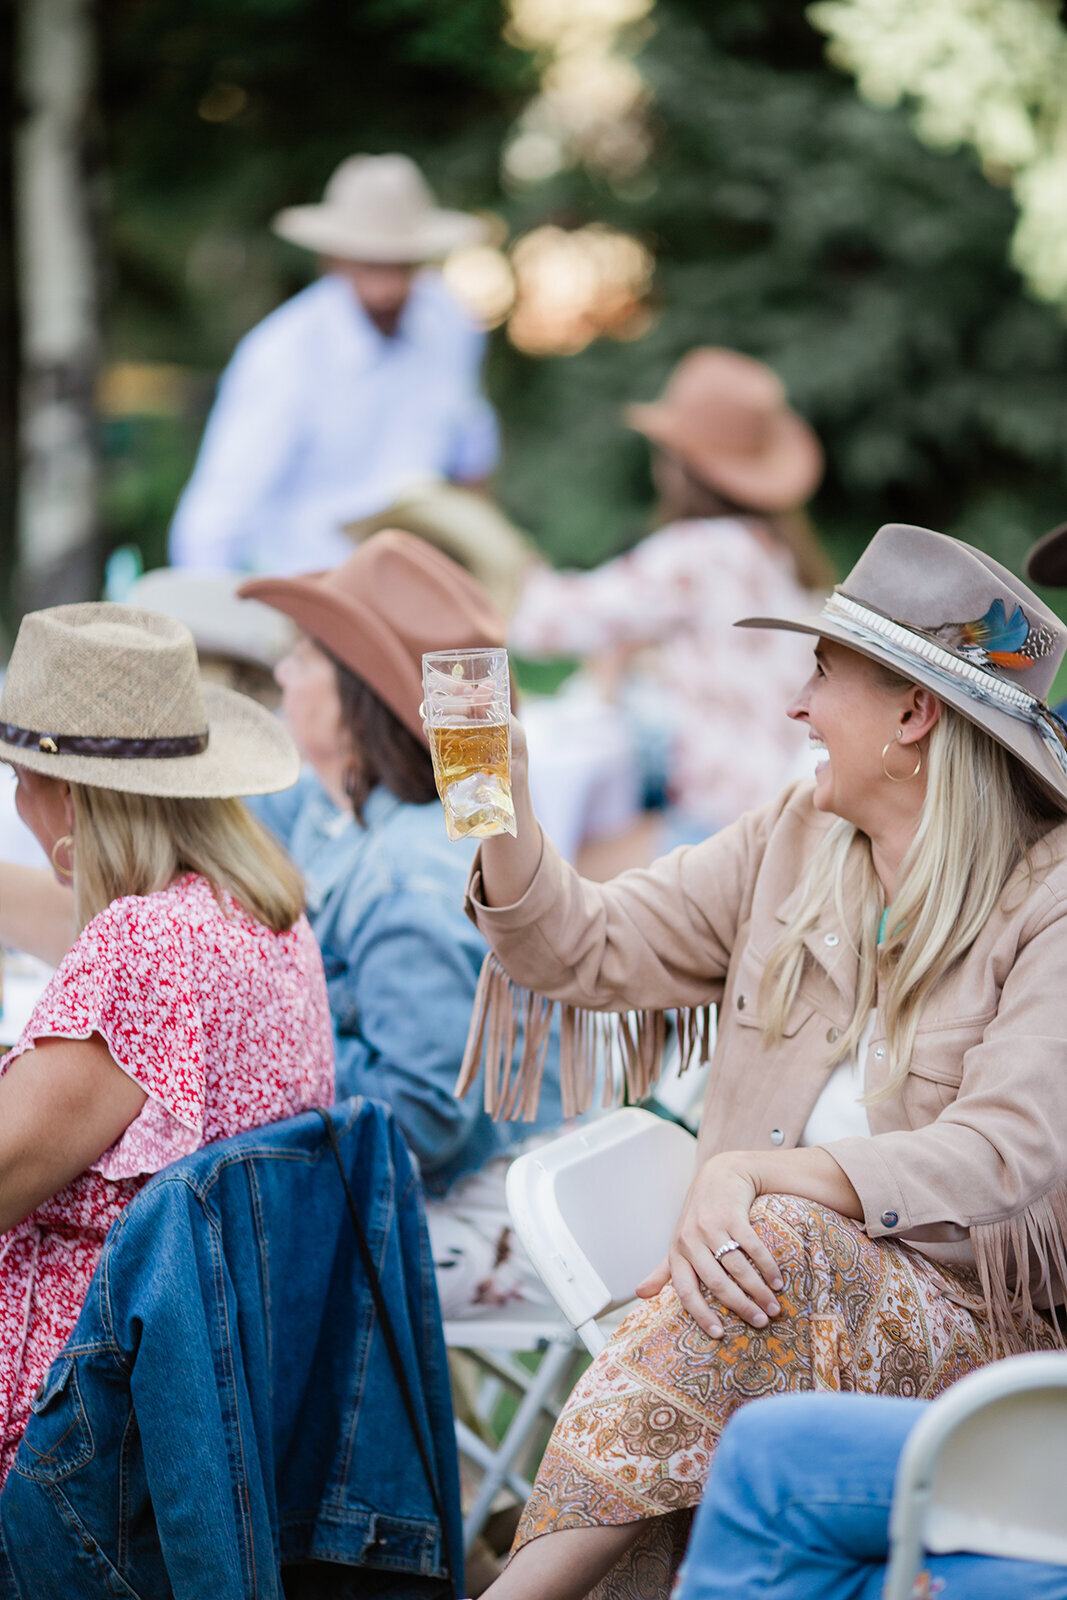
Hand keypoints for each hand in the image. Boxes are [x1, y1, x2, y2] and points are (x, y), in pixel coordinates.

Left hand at [637, 1153, 784, 1338]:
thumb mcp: (679, 1242)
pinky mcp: (733, 1215)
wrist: (720, 1174)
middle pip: (716, 1283)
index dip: (700, 1315)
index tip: (719, 1335)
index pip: (685, 1291)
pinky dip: (768, 1266)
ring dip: (759, 1290)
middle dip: (741, 1306)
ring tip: (773, 1306)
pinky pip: (753, 1247)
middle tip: (761, 1321)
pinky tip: (778, 1280)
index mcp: (677, 1252)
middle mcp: (691, 1240)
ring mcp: (712, 1226)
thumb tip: (639, 1294)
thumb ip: (664, 1270)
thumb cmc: (699, 1215)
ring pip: (737, 1268)